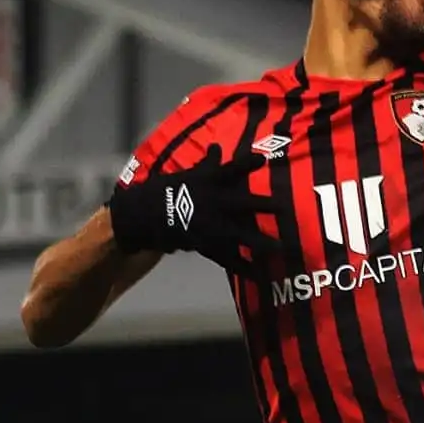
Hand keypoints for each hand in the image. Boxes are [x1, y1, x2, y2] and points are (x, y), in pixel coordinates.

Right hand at [107, 144, 282, 276]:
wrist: (139, 217)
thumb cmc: (165, 190)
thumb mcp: (186, 174)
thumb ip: (207, 164)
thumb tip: (217, 147)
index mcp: (206, 181)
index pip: (229, 169)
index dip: (246, 163)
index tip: (263, 159)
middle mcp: (209, 202)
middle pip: (241, 202)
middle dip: (262, 205)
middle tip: (283, 208)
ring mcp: (207, 225)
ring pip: (238, 233)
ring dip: (259, 241)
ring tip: (281, 248)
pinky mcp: (202, 243)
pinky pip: (225, 257)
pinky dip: (241, 267)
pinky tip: (258, 274)